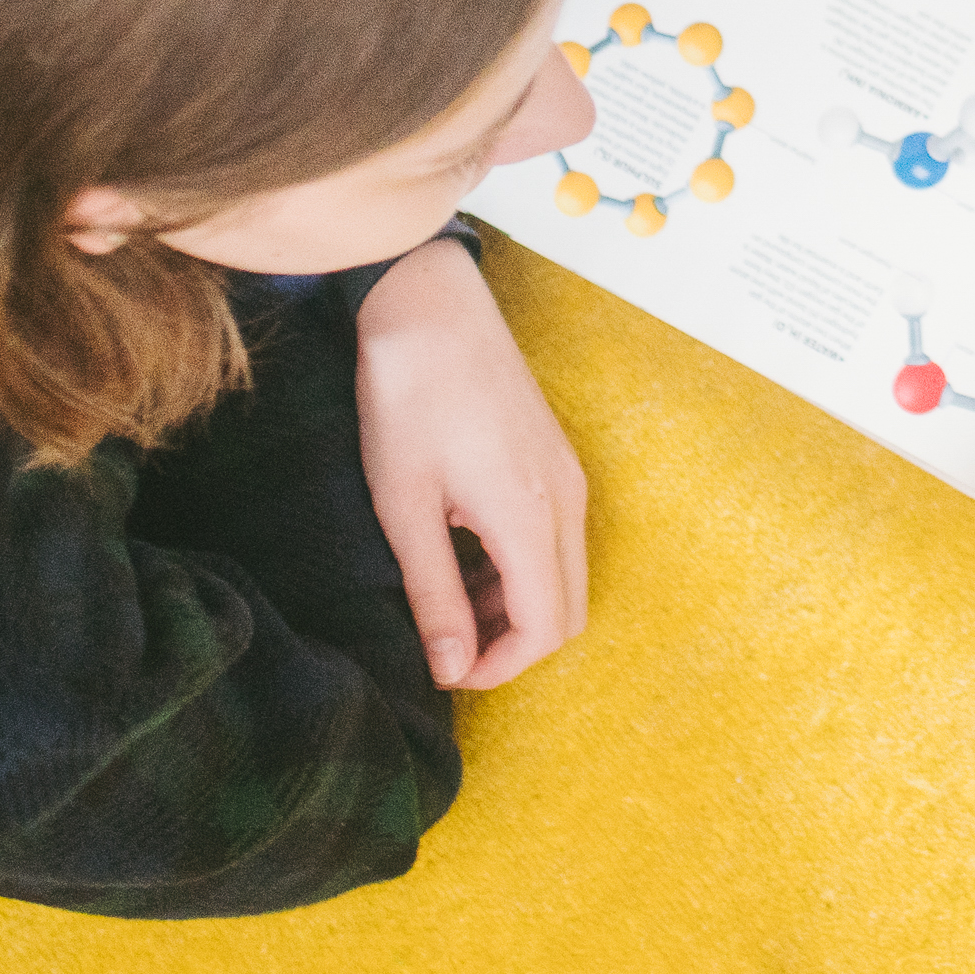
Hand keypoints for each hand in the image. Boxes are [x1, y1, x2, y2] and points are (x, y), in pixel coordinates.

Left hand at [353, 240, 589, 688]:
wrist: (429, 305)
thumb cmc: (407, 401)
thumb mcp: (406, 508)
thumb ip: (435, 594)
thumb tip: (453, 668)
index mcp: (531, 517)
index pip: (545, 630)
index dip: (498, 667)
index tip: (443, 669)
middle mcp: (567, 501)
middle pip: (569, 611)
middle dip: (513, 642)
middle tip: (447, 642)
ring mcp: (568, 476)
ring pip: (565, 575)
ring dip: (515, 603)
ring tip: (445, 595)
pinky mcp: (556, 458)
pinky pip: (556, 537)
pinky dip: (520, 565)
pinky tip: (462, 547)